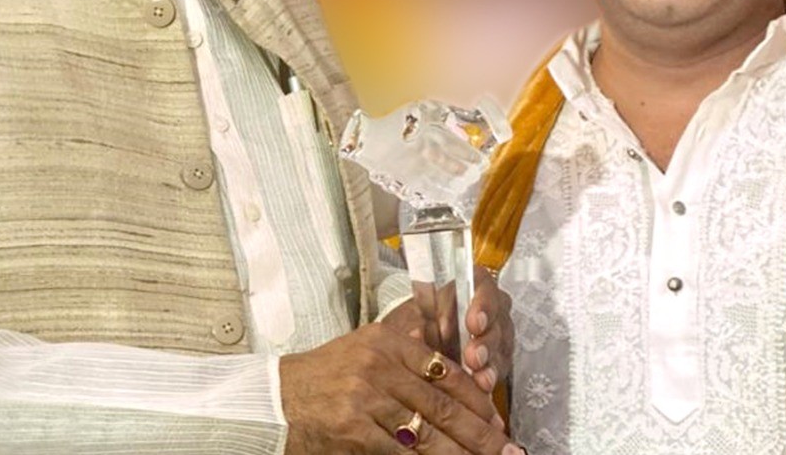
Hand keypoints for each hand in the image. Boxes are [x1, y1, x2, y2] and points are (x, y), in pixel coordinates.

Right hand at [279, 322, 522, 453]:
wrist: (275, 401)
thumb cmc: (325, 377)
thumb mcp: (365, 351)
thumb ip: (406, 358)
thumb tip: (456, 381)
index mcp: (386, 342)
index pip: (444, 369)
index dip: (475, 398)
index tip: (498, 419)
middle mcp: (379, 366)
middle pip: (441, 405)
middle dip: (481, 434)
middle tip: (510, 451)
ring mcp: (366, 400)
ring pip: (427, 434)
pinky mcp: (354, 432)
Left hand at [382, 267, 512, 394]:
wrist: (417, 341)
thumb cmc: (416, 321)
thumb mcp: (412, 317)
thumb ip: (417, 323)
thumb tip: (416, 334)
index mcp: (469, 284)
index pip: (483, 286)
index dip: (482, 305)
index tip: (473, 324)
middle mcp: (488, 305)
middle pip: (496, 318)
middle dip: (485, 341)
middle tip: (473, 357)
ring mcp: (496, 330)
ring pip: (501, 344)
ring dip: (490, 362)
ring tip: (480, 379)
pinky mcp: (498, 356)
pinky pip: (500, 365)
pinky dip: (491, 375)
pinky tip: (483, 387)